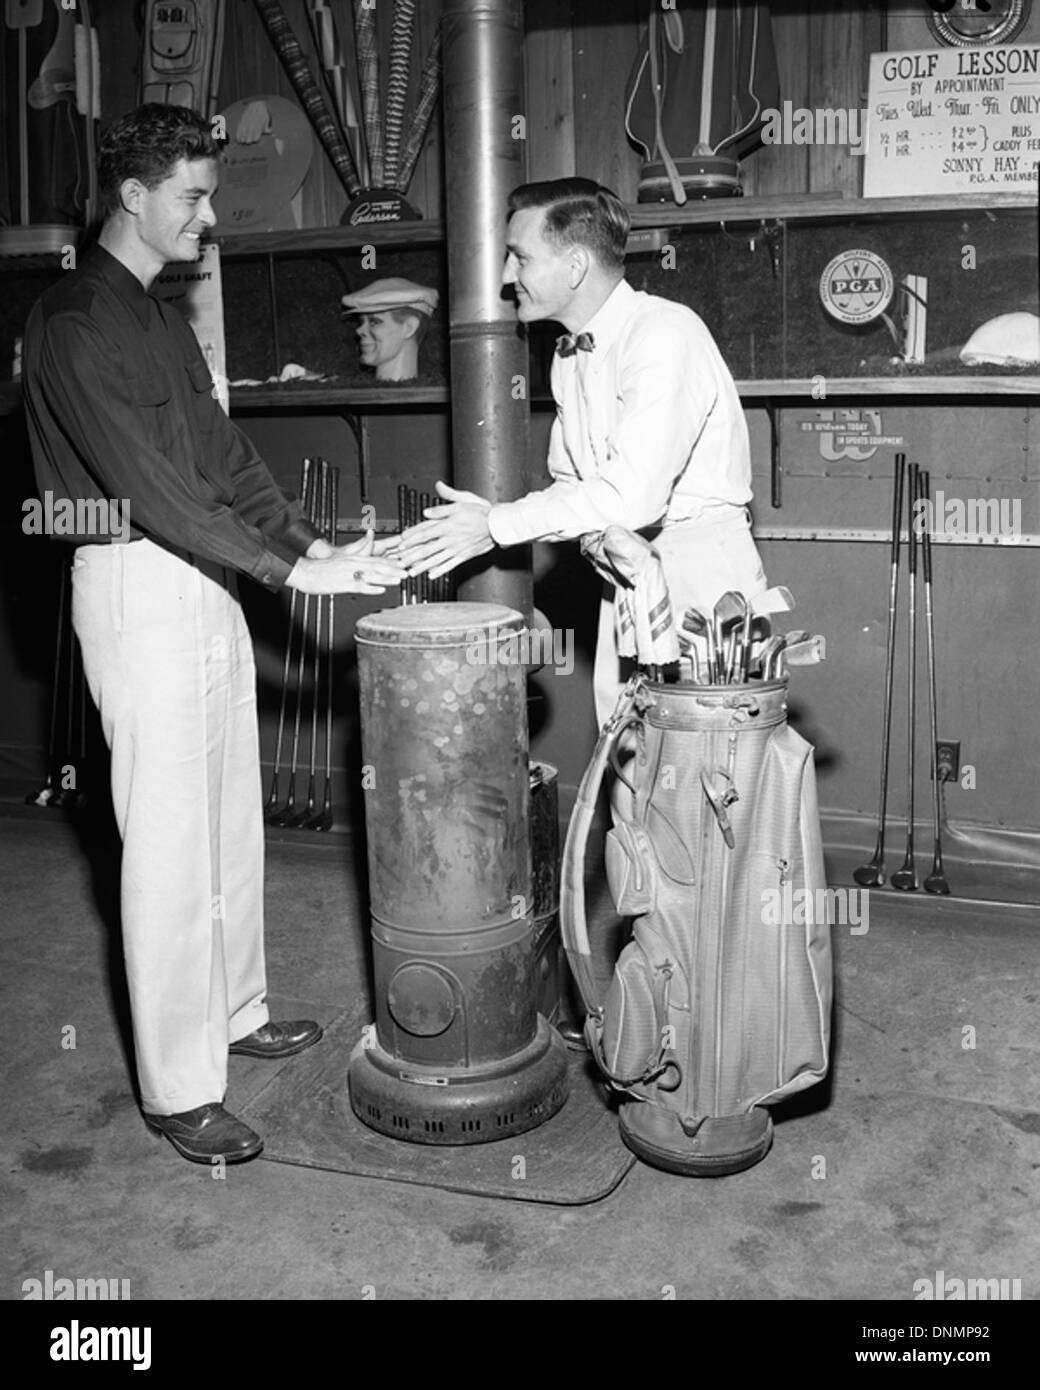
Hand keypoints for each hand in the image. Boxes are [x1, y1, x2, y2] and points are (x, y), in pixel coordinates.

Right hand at [288, 531, 406, 594]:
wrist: (305, 571)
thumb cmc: (321, 569)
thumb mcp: (340, 562)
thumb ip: (354, 563)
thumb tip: (364, 568)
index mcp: (353, 558)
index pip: (376, 559)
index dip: (391, 562)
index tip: (403, 564)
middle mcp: (353, 564)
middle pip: (377, 566)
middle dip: (394, 569)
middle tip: (407, 572)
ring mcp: (349, 573)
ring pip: (371, 574)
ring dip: (387, 577)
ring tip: (399, 580)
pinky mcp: (343, 583)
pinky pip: (359, 586)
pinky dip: (371, 587)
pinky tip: (381, 590)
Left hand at [392, 481, 494, 579]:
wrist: (498, 524)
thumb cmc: (480, 511)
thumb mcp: (461, 502)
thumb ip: (442, 507)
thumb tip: (426, 511)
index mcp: (447, 524)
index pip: (425, 532)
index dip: (411, 539)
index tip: (401, 543)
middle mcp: (450, 538)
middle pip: (427, 548)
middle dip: (412, 556)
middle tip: (400, 562)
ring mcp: (457, 548)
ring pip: (436, 559)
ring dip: (422, 566)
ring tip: (412, 572)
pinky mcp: (464, 555)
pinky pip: (450, 565)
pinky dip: (440, 571)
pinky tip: (431, 575)